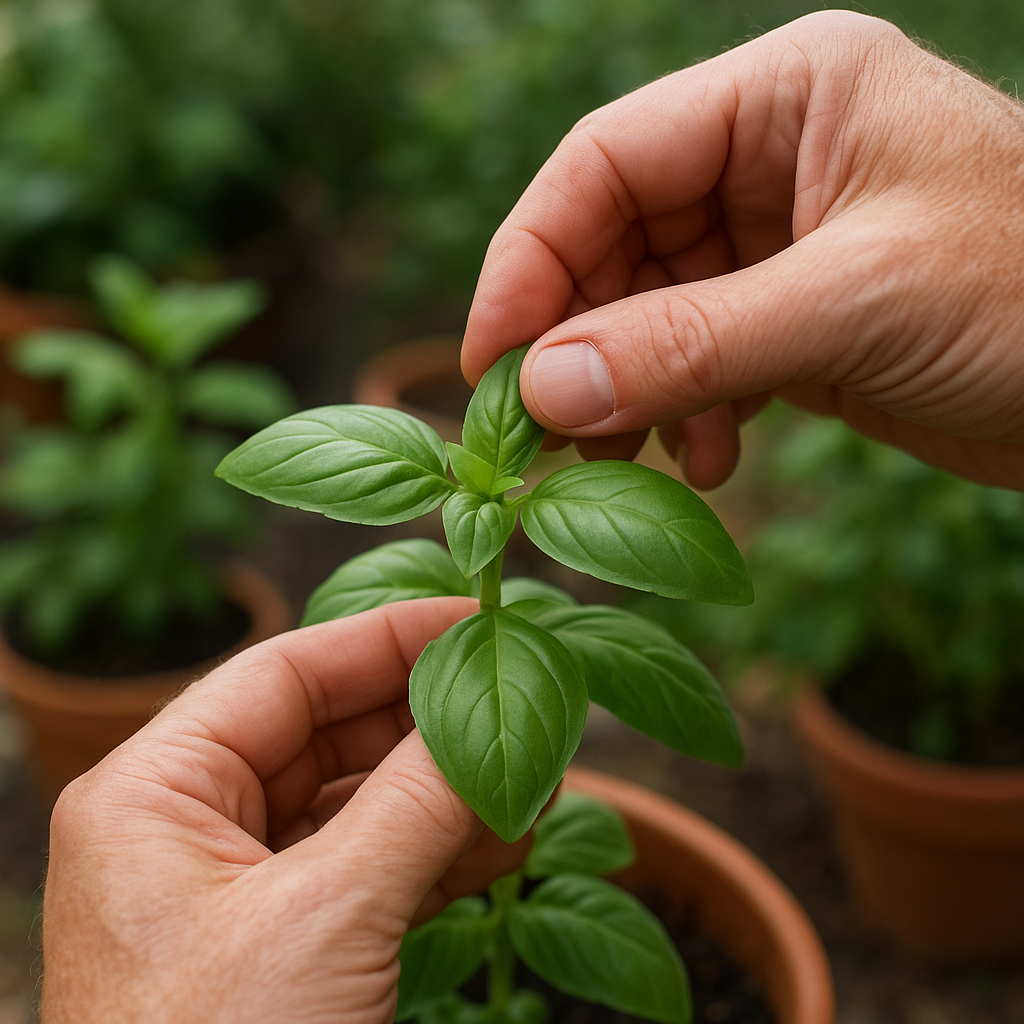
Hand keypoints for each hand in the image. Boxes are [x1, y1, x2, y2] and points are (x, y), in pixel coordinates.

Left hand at [42, 598, 527, 1023]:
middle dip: (432, 716)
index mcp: (155, 794)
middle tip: (526, 693)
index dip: (388, 636)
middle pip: (330, 730)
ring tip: (538, 768)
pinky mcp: (288, 946)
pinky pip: (373, 869)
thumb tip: (499, 714)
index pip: (286, 671)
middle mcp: (190, 829)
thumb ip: (419, 801)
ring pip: (361, 801)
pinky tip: (509, 836)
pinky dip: (441, 851)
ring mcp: (241, 891)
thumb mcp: (327, 918)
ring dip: (450, 787)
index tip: (479, 617)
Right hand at [463, 10, 1023, 489]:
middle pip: (613, 241)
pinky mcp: (791, 317)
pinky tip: (708, 461)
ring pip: (646, 311)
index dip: (529, 259)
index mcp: (786, 95)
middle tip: (548, 432)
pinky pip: (696, 359)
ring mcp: (778, 242)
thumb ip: (692, 342)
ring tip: (627, 458)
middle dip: (577, 340)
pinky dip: (684, 414)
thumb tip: (543, 386)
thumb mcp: (855, 306)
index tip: (489, 361)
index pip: (605, 162)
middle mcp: (771, 158)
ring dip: (628, 389)